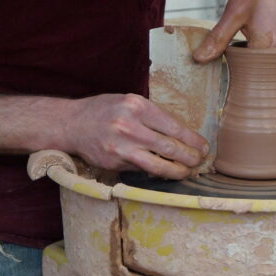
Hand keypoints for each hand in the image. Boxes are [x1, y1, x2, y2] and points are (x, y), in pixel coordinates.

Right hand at [62, 94, 207, 178]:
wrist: (72, 124)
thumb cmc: (106, 111)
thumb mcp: (130, 103)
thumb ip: (154, 117)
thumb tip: (183, 136)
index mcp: (137, 106)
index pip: (174, 127)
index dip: (193, 140)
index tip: (204, 146)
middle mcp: (129, 126)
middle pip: (170, 147)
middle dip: (191, 157)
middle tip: (200, 160)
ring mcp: (121, 147)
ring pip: (159, 165)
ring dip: (178, 171)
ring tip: (188, 171)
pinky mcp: (114, 163)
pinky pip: (143, 170)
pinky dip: (158, 172)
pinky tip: (167, 171)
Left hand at [193, 0, 275, 62]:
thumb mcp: (233, 14)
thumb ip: (218, 39)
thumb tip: (200, 58)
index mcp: (263, 51)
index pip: (242, 75)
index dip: (226, 70)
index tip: (213, 64)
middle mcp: (274, 52)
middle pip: (250, 70)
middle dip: (234, 64)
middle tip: (219, 52)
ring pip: (255, 59)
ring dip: (241, 54)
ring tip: (232, 40)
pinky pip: (260, 48)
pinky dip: (249, 44)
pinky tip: (243, 32)